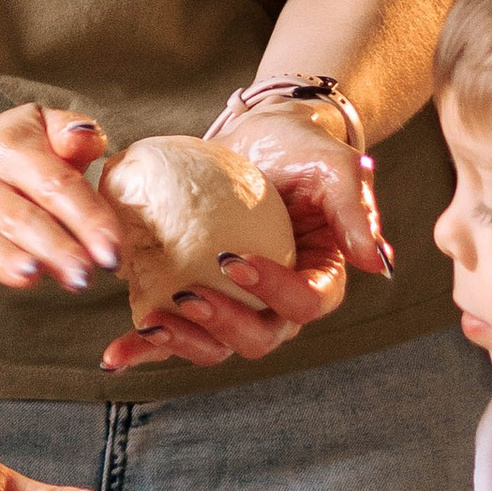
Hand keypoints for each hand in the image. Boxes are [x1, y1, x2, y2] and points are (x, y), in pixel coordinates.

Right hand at [0, 101, 119, 304]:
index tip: (113, 252)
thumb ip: (72, 132)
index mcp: (9, 147)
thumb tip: (89, 139)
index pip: (55, 184)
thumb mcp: (36, 128)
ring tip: (34, 277)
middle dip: (56, 249)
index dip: (88, 219)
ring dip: (6, 260)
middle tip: (85, 277)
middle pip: (21, 217)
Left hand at [100, 119, 372, 373]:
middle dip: (222, 325)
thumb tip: (377, 262)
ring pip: (216, 346)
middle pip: (259, 338)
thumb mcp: (333, 167)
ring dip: (182, 343)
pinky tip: (114, 354)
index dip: (273, 292)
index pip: (305, 304)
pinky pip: (174, 332)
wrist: (259, 137)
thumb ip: (355, 209)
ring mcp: (237, 305)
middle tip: (187, 294)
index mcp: (319, 278)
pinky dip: (144, 348)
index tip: (234, 259)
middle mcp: (279, 302)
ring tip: (151, 322)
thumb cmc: (301, 150)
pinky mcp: (198, 296)